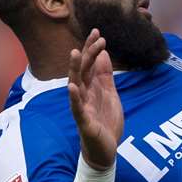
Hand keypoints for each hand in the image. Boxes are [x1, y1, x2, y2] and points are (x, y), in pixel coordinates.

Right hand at [67, 29, 123, 168]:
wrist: (105, 150)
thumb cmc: (105, 121)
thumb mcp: (110, 94)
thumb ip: (105, 75)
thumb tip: (103, 54)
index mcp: (91, 87)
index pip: (89, 64)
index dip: (92, 48)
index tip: (97, 32)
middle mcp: (83, 94)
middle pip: (83, 70)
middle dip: (88, 53)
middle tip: (96, 36)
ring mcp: (81, 107)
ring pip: (75, 85)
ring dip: (75, 69)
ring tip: (75, 53)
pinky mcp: (83, 122)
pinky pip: (76, 108)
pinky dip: (74, 97)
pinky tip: (72, 86)